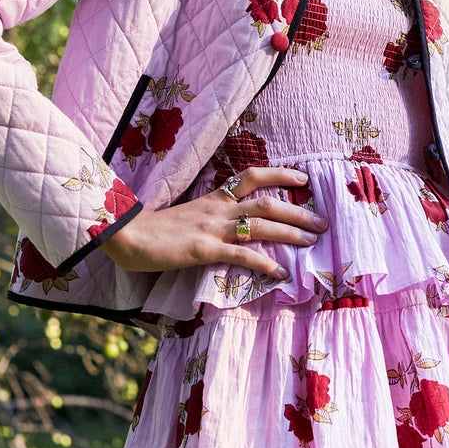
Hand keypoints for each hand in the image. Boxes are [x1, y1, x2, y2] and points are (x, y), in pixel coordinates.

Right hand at [99, 167, 326, 278]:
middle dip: (298, 211)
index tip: (304, 178)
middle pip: (267, 202)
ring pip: (261, 225)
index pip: (252, 176)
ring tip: (313, 241)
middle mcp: (218, 208)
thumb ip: (209, 217)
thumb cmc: (152, 230)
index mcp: (213, 198)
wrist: (125, 235)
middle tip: (323, 222)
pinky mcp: (204, 249)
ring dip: (291, 232)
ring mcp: (212, 228)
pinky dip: (265, 263)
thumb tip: (231, 225)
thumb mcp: (187, 216)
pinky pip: (242, 254)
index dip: (280, 174)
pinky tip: (282, 272)